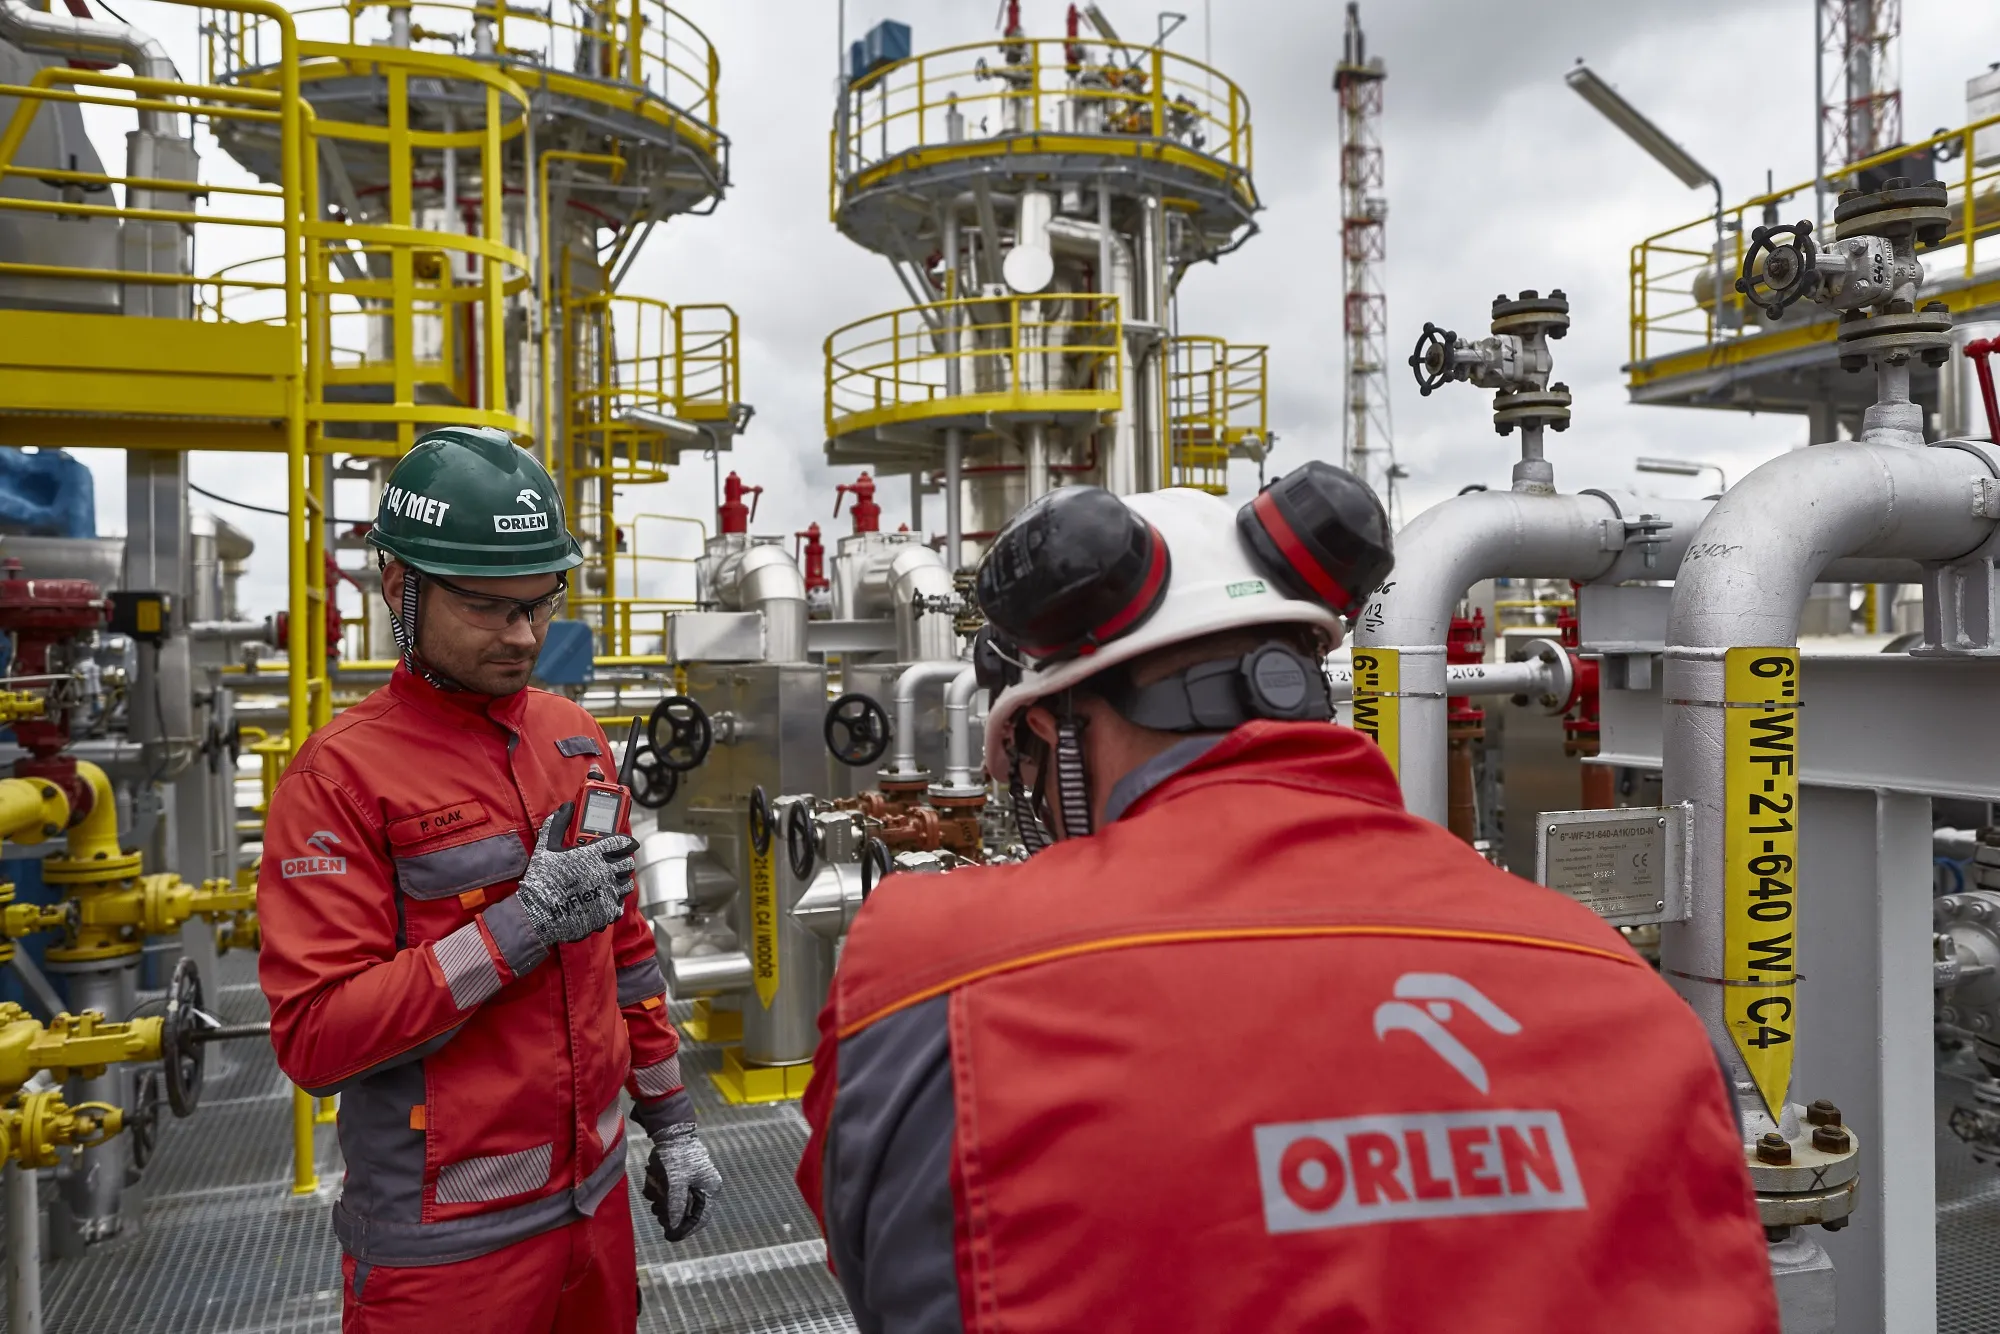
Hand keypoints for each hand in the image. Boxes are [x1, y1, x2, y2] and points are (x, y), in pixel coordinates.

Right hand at [512, 805, 636, 948]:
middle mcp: (605, 872)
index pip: (621, 843)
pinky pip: (620, 904)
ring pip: (627, 884)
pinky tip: (606, 899)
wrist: (538, 914)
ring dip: (621, 880)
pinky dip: (615, 901)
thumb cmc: (541, 880)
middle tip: (616, 862)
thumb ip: (556, 824)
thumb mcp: (545, 847)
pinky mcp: (608, 912)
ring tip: (611, 880)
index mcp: (593, 854)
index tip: (629, 843)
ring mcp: (608, 893)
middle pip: (627, 863)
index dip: (628, 842)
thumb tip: (566, 807)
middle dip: (623, 861)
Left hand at [643, 1122, 722, 1241]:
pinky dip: (660, 1189)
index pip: (701, 1218)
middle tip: (657, 1211)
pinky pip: (670, 1192)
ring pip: (676, 1202)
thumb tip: (673, 1228)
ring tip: (654, 1189)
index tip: (669, 1237)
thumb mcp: (676, 1183)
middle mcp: (703, 1187)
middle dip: (670, 1211)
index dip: (685, 1230)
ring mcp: (692, 1181)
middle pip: (686, 1211)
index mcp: (709, 1188)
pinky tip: (653, 1179)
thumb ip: (676, 1206)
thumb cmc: (676, 1156)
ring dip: (662, 1199)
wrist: (670, 1131)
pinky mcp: (681, 1176)